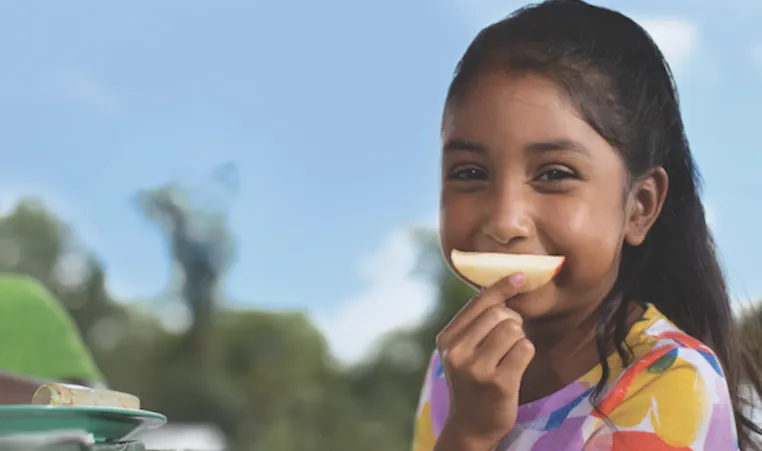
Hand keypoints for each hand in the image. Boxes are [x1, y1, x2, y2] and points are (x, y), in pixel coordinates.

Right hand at [434, 273, 535, 450]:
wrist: (471, 425)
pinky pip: (525, 348)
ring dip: (519, 338)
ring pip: (514, 329)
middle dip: (513, 321)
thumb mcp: (463, 351)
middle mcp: (457, 352)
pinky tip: (515, 367)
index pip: (479, 303)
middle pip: (500, 313)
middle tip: (509, 339)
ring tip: (509, 354)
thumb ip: (476, 322)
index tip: (521, 275)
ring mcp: (476, 368)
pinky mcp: (498, 382)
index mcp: (447, 339)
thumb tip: (505, 286)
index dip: (502, 286)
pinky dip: (526, 353)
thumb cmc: (473, 380)